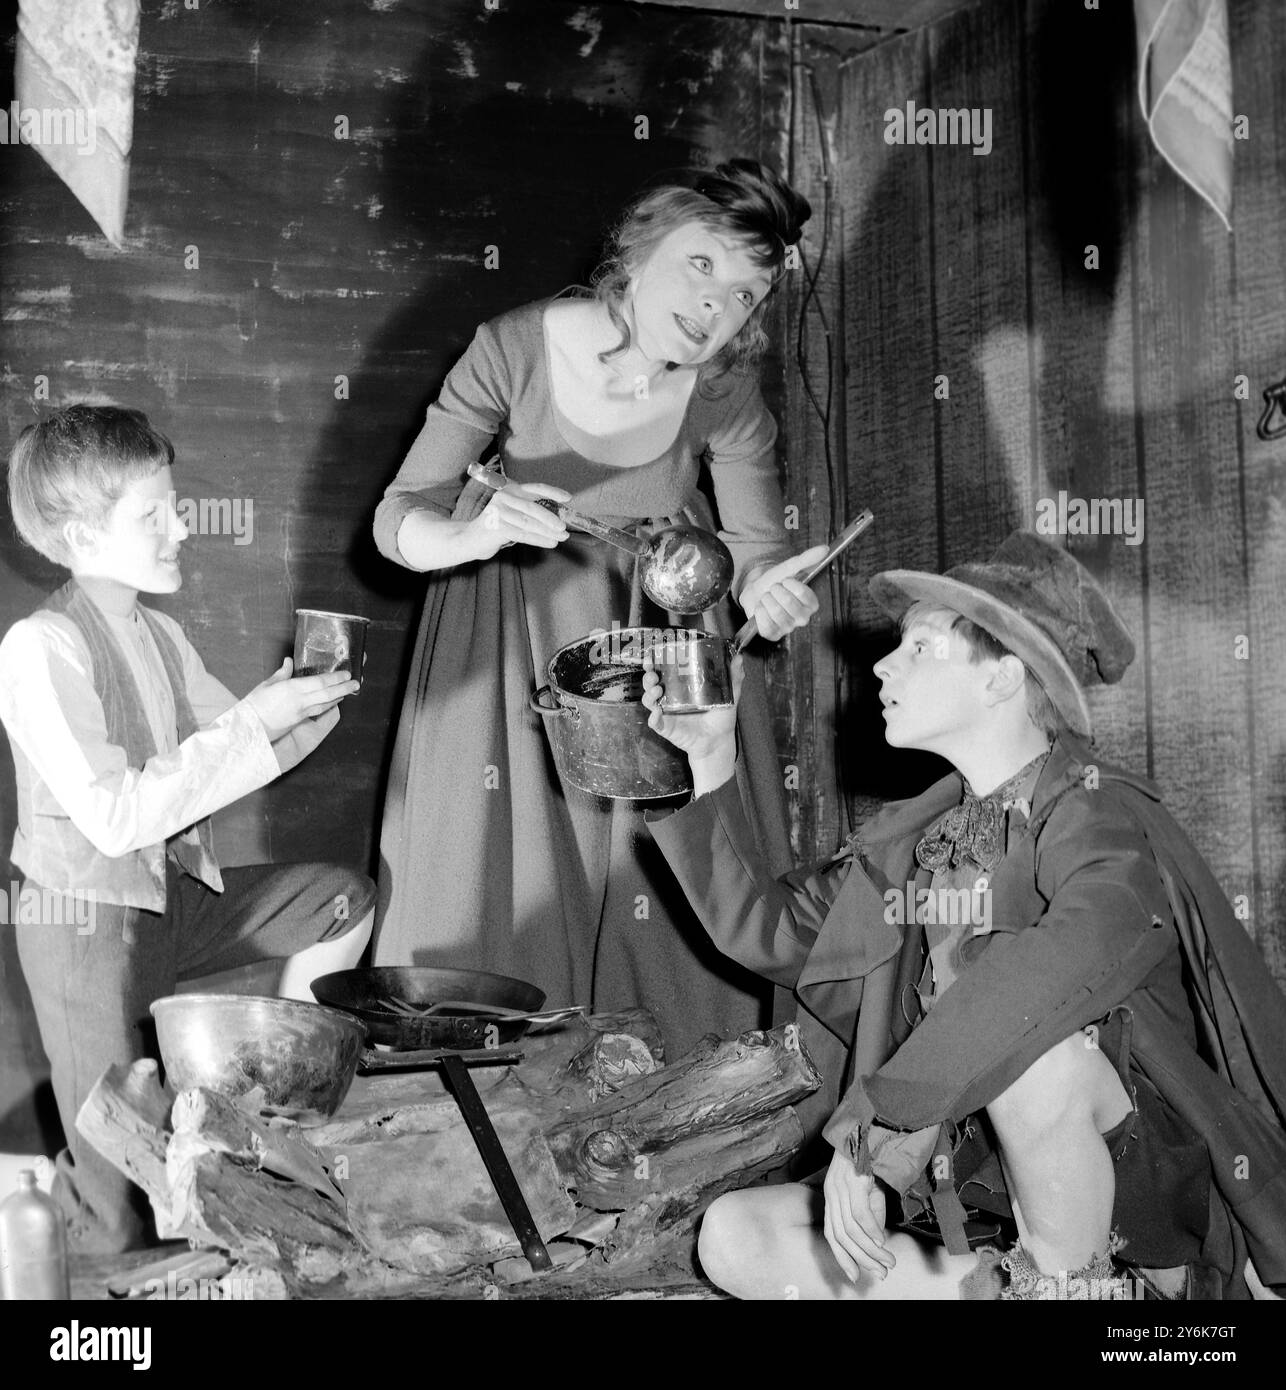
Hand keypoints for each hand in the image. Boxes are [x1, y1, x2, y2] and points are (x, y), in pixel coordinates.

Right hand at [245, 659, 357, 740]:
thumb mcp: (266, 685)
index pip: (319, 682)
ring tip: (349, 690)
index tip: (345, 674)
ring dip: (339, 696)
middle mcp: (300, 701)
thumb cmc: (254, 705)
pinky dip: (329, 705)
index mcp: (291, 689)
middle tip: (355, 682)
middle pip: (327, 693)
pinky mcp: (300, 721)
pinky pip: (319, 711)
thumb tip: (289, 661)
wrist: (248, 728)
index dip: (335, 678)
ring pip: (325, 703)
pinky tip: (334, 701)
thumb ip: (281, 674)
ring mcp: (301, 713)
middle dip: (343, 688)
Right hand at [465, 478, 571, 560]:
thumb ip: (530, 511)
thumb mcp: (514, 513)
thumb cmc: (498, 527)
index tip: (568, 498)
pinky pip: (523, 535)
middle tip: (564, 528)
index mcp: (510, 489)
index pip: (535, 488)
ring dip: (548, 532)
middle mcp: (504, 497)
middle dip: (551, 519)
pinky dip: (539, 540)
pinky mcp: (497, 527)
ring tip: (562, 538)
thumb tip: (558, 518)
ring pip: (529, 523)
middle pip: (533, 508)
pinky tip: (551, 543)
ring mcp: (499, 512)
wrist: (472, 539)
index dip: (553, 492)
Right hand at [641, 649, 743, 762]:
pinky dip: (652, 716)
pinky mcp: (666, 727)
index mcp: (682, 687)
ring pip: (649, 700)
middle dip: (648, 676)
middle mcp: (671, 698)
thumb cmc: (720, 717)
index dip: (656, 662)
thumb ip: (733, 677)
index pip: (664, 671)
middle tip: (652, 671)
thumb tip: (739, 657)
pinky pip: (654, 721)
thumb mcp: (729, 694)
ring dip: (649, 693)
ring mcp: (667, 712)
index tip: (655, 654)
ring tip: (658, 689)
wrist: (718, 740)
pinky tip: (657, 711)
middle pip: (651, 683)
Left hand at [738, 545, 826, 640]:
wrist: (755, 591)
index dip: (789, 584)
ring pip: (775, 612)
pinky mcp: (773, 634)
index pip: (803, 593)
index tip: (785, 581)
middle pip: (788, 602)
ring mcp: (788, 628)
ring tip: (767, 598)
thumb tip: (825, 548)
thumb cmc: (775, 581)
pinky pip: (765, 624)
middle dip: (775, 591)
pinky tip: (761, 608)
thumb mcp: (789, 568)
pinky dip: (759, 612)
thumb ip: (807, 559)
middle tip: (774, 590)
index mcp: (811, 604)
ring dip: (766, 600)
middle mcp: (802, 618)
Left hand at [822, 1148, 894, 1282]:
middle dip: (860, 1259)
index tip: (854, 1276)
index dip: (841, 1257)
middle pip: (840, 1235)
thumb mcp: (868, 1190)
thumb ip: (870, 1214)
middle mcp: (831, 1191)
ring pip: (851, 1229)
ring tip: (888, 1261)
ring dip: (871, 1250)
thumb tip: (876, 1243)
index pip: (830, 1233)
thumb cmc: (871, 1157)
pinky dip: (871, 1231)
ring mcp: (840, 1185)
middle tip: (880, 1273)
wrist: (872, 1125)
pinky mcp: (852, 1179)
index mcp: (831, 1194)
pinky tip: (882, 1241)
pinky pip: (860, 1213)